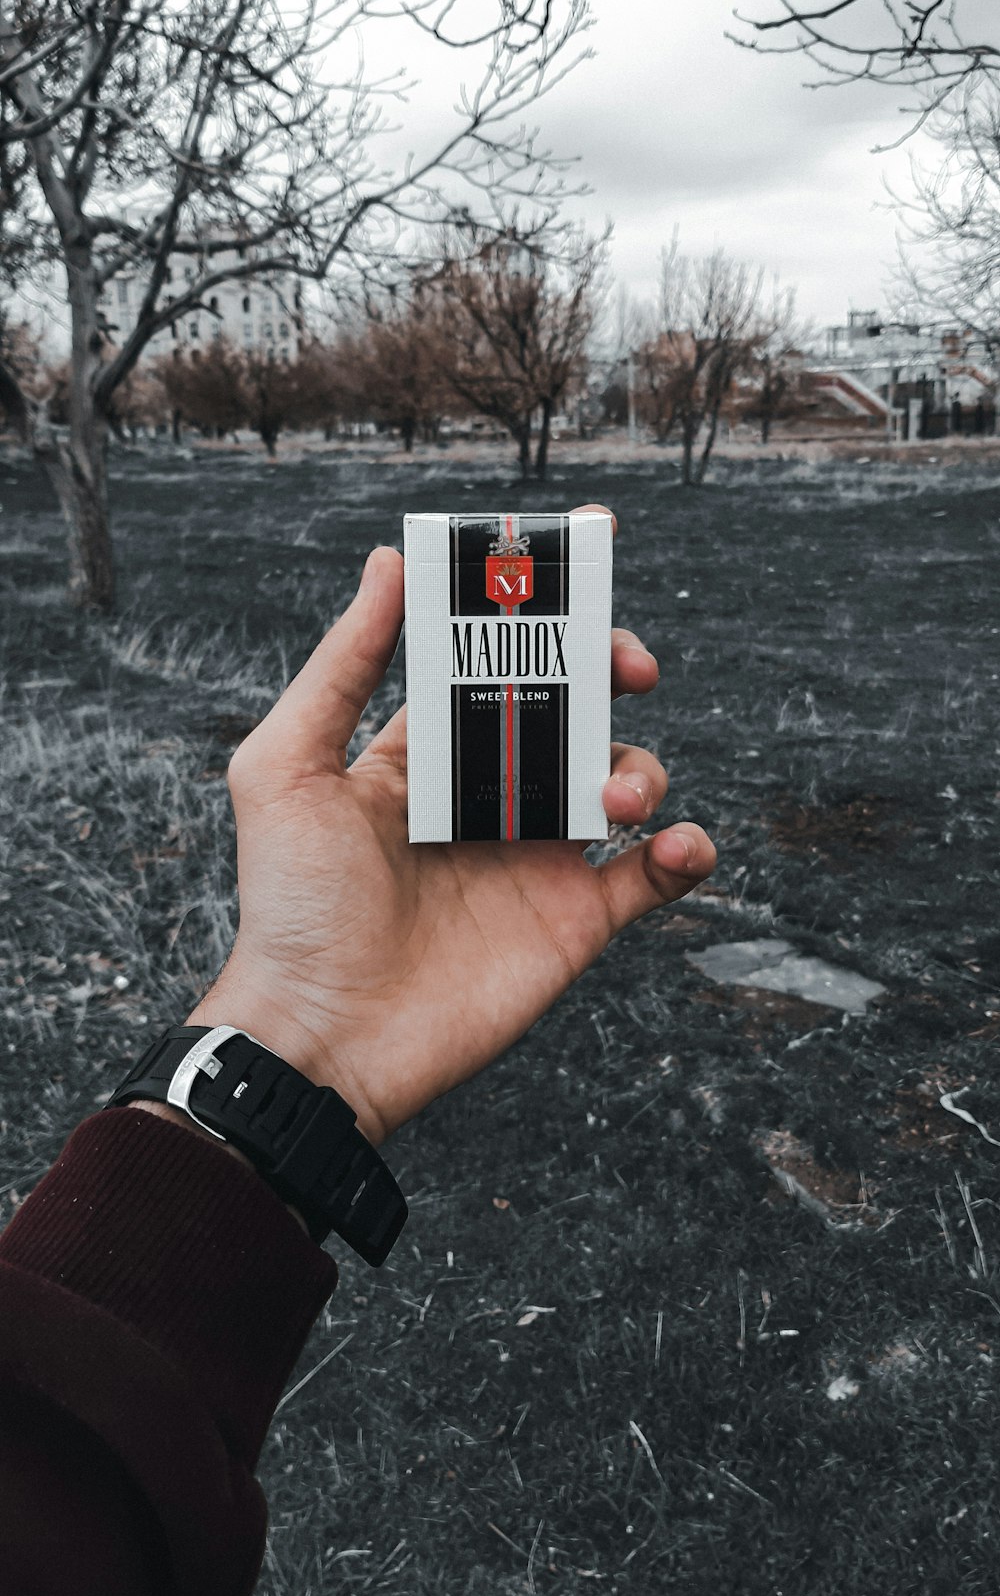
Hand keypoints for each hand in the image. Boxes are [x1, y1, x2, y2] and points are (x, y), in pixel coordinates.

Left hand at [192, 508, 715, 1142]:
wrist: (323, 1038)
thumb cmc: (290, 906)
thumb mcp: (289, 767)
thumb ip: (343, 665)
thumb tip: (388, 562)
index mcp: (426, 753)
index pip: (495, 664)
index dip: (539, 615)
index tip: (581, 557)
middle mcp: (489, 796)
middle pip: (574, 710)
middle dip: (609, 671)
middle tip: (626, 665)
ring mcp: (536, 858)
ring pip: (621, 781)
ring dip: (640, 766)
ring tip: (613, 793)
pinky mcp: (573, 923)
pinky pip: (652, 876)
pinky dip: (685, 853)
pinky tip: (679, 844)